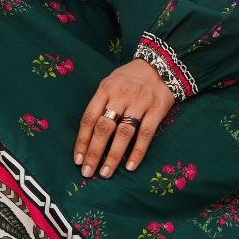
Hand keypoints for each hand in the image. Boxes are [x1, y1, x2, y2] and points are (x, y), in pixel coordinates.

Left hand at [74, 59, 175, 178]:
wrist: (161, 65)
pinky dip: (137, 152)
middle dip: (94, 152)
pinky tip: (130, 166)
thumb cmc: (130, 78)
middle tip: (87, 172)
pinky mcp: (157, 109)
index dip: (82, 140)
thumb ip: (101, 104)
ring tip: (105, 173)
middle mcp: (121, 95)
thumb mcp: (111, 83)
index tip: (77, 159)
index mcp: (105, 88)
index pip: (89, 118)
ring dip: (113, 156)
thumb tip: (88, 136)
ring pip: (123, 133)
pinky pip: (146, 134)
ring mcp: (139, 102)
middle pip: (104, 127)